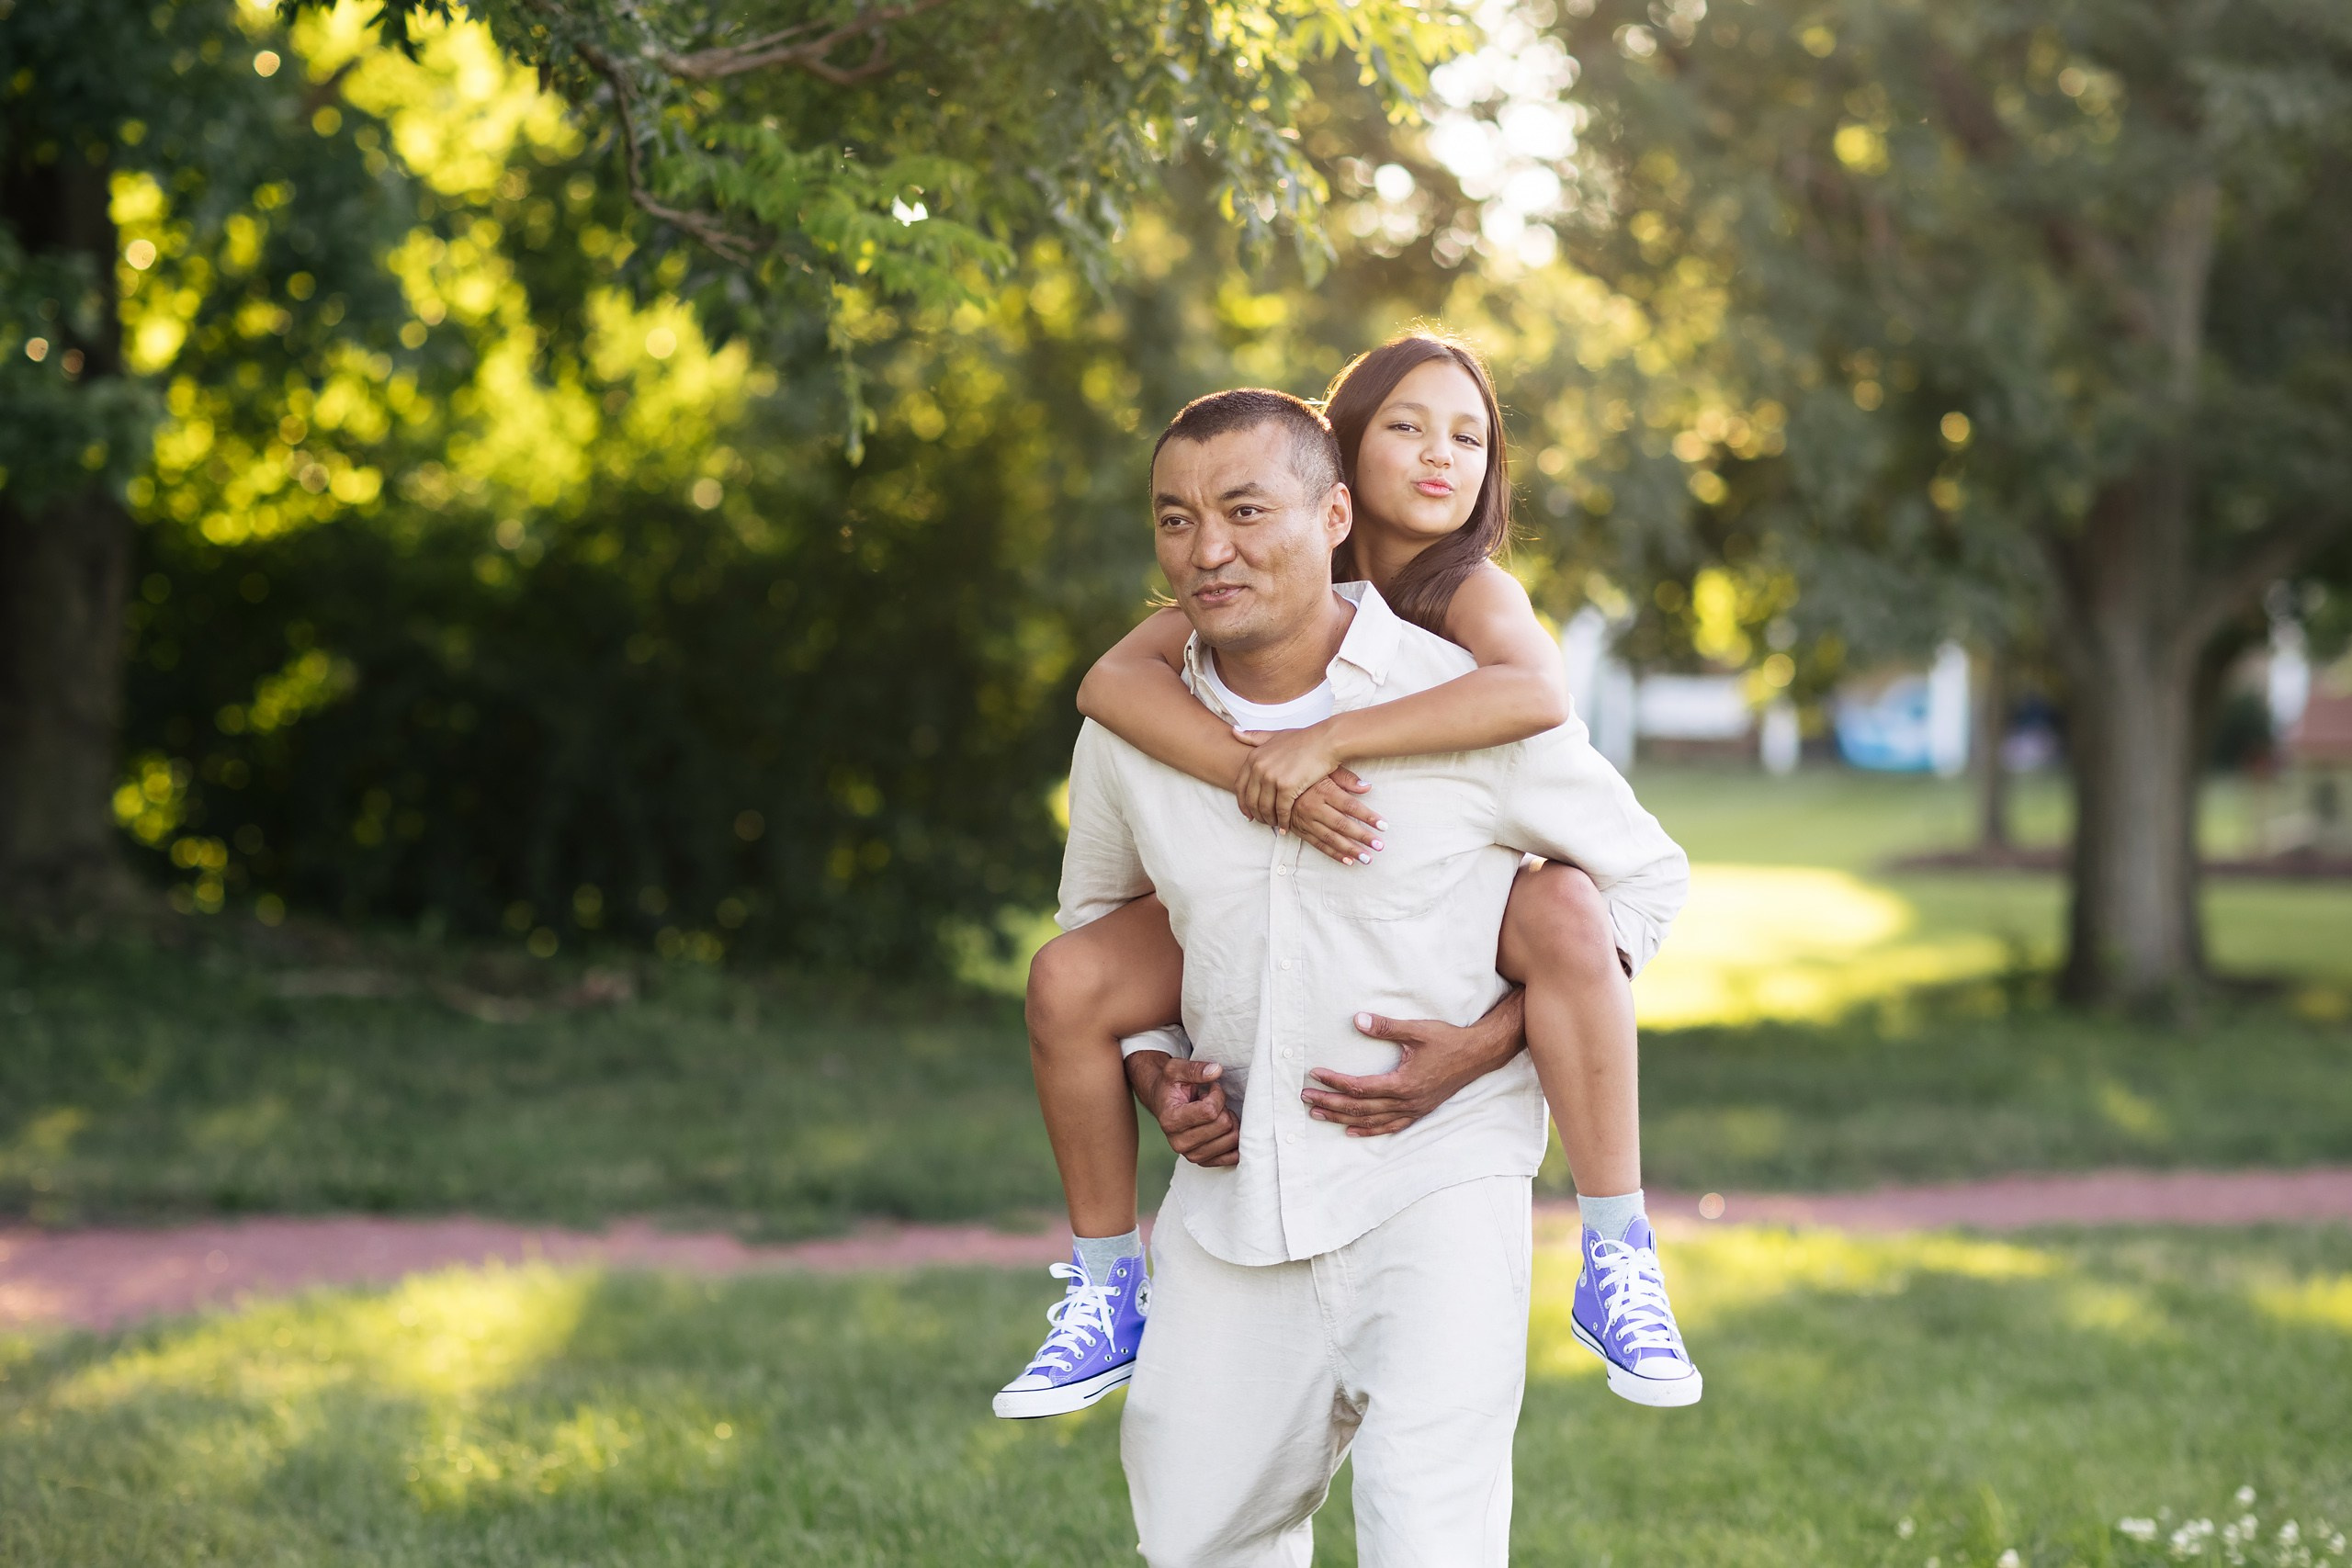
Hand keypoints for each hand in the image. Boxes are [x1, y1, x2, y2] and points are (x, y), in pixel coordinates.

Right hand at [1128, 1050, 1239, 1166]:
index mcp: (1171, 1121)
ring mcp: (1191, 1155)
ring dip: (1229, 1123)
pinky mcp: (1203, 1162)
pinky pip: (1232, 1156)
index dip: (1218, 1095)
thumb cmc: (1170, 1085)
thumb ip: (1195, 1069)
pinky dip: (1234, 1141)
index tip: (1212, 1088)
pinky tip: (1225, 1128)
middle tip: (1213, 1102)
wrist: (1163, 1103)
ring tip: (1216, 1115)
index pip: (1210, 1111)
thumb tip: (1217, 1070)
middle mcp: (1179, 1143)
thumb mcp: (1176, 1070)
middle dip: (1224, 1109)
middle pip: (1223, 1125)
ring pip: (1231, 1140)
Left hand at [1232, 722, 1346, 829]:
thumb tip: (1233, 732)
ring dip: (1269, 819)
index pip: (1239, 786)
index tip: (1248, 813)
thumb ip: (1254, 737)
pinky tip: (1286, 827)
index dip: (1242, 803)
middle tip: (1262, 821)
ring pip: (1265, 807)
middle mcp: (1259, 767)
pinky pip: (1281, 810)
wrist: (1326, 742)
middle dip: (1256, 814)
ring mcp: (1272, 778)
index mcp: (1254, 757)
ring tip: (1275, 824)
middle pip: (1251, 799)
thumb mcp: (1275, 735)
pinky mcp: (1287, 787)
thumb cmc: (1304, 739)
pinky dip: (1283, 821)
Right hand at [1287, 771, 1384, 865]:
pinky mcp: (1300, 830)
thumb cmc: (1306, 773)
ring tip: (1367, 858)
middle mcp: (1314, 807)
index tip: (1383, 825)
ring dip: (1350, 849)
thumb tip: (1368, 787)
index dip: (1367, 816)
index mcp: (1323, 791)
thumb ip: (1346, 778)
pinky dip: (1334, 854)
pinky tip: (1348, 861)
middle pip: (1342, 825)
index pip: (1350, 806)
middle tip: (1379, 846)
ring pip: (1331, 838)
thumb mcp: (1325, 769)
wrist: (1275, 782)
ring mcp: (1306, 821)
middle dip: (1362, 836)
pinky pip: (1318, 845)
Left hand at [1299, 1001, 1524, 1137]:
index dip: (1334, 1082)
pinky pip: (1391, 1126)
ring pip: (1372, 1121)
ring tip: (1319, 1115)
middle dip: (1330, 1104)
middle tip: (1306, 1098)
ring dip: (1343, 1119)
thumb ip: (1386, 1027)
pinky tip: (1353, 1131)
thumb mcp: (1417, 1030)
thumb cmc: (1448, 1040)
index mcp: (1403, 1083)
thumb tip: (1358, 1020)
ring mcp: (1414, 1110)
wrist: (1478, 1054)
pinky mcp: (1420, 1111)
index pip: (1359, 1087)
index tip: (1315, 1074)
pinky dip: (1370, 1130)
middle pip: (1360, 1108)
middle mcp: (1407, 1102)